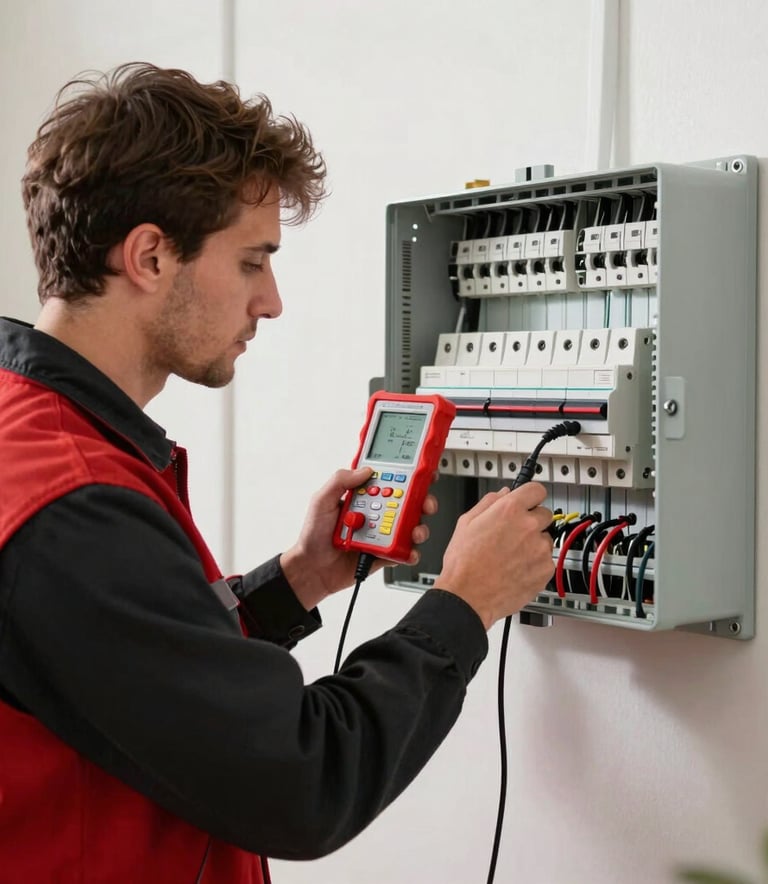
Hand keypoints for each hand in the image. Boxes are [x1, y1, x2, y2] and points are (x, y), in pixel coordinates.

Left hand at [280, 467, 437, 610]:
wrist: (312, 569)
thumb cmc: (313, 535)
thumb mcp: (321, 501)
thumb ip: (340, 481)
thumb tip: (364, 470)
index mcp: (363, 496)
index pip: (389, 479)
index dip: (408, 474)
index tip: (422, 470)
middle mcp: (376, 512)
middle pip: (408, 501)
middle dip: (422, 499)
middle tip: (424, 502)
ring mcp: (382, 533)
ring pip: (410, 525)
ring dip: (418, 526)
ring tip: (414, 531)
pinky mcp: (385, 553)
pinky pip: (404, 551)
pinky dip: (410, 551)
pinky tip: (407, 550)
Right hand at [433, 483, 553, 629]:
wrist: (467, 596)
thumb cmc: (463, 563)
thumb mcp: (466, 522)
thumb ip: (489, 503)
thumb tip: (503, 494)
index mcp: (509, 510)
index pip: (537, 490)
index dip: (531, 496)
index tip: (529, 501)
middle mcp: (528, 526)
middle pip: (545, 514)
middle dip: (532, 521)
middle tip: (514, 535)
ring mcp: (540, 549)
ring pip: (546, 539)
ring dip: (534, 544)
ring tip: (512, 556)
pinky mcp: (545, 570)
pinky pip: (547, 561)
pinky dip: (536, 564)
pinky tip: (517, 569)